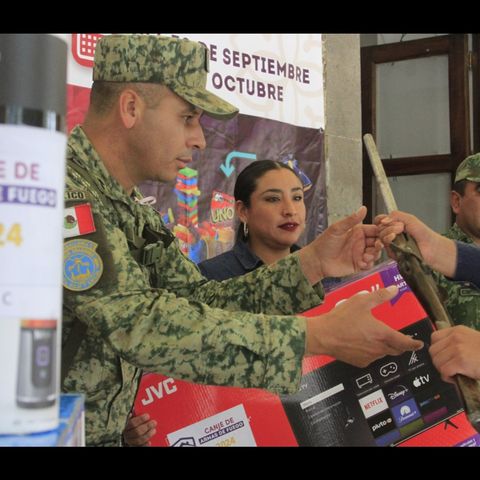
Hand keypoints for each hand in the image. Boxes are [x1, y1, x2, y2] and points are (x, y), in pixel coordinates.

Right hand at [123, 413, 156, 446]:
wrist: (132, 438)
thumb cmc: (136, 426)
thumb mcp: (134, 419)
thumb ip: (136, 415)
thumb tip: (136, 408)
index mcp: (127, 427)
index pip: (132, 423)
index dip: (140, 419)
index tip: (148, 415)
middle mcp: (128, 435)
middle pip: (136, 431)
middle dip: (146, 427)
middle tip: (154, 422)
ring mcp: (131, 442)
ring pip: (138, 440)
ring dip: (147, 435)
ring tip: (154, 430)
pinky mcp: (136, 447)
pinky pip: (140, 447)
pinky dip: (145, 445)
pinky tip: (150, 442)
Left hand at [301, 206, 381, 282]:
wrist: (317, 260)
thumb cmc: (324, 243)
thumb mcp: (337, 229)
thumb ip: (351, 220)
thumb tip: (363, 208)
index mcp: (358, 232)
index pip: (375, 230)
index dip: (382, 231)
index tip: (385, 233)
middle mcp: (362, 242)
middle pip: (378, 242)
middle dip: (380, 244)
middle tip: (377, 245)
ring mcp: (361, 254)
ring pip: (376, 253)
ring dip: (374, 254)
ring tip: (366, 255)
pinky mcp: (359, 265)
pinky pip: (369, 264)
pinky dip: (369, 263)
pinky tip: (362, 263)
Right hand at [305, 285, 423, 366]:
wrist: (322, 336)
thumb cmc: (342, 318)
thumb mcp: (361, 302)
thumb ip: (379, 296)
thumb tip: (394, 289)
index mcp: (383, 334)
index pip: (405, 343)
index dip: (414, 344)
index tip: (419, 344)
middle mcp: (379, 348)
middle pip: (396, 350)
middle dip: (400, 346)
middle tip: (400, 340)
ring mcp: (369, 357)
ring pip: (383, 354)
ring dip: (384, 348)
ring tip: (376, 338)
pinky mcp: (359, 362)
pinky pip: (370, 357)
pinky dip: (371, 352)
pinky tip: (361, 343)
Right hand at [375, 210, 455, 276]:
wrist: (432, 248)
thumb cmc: (424, 234)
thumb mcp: (410, 219)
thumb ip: (396, 216)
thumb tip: (382, 220)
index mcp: (393, 225)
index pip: (379, 221)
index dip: (379, 220)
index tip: (385, 221)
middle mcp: (390, 234)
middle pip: (379, 229)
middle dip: (388, 227)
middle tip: (401, 228)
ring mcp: (391, 245)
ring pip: (381, 238)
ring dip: (389, 234)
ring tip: (400, 234)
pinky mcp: (393, 254)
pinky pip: (386, 249)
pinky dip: (390, 244)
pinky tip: (396, 243)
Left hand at [429, 326, 479, 381]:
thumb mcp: (472, 340)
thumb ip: (457, 342)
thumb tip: (443, 353)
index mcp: (457, 331)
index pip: (434, 338)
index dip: (437, 350)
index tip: (444, 358)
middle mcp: (455, 337)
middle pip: (433, 351)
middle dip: (439, 362)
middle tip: (449, 368)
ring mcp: (457, 348)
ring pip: (437, 362)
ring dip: (443, 370)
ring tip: (454, 373)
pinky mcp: (461, 361)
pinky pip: (444, 371)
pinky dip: (447, 377)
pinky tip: (456, 378)